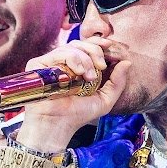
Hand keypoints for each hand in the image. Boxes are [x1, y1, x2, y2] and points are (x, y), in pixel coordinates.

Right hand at [13, 38, 129, 151]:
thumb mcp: (105, 99)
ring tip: (88, 76)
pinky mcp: (38, 65)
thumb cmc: (78, 115)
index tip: (109, 46)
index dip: (98, 43)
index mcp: (78, 67)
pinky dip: (71, 59)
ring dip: (85, 59)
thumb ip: (117, 82)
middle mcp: (63, 63)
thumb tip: (128, 62)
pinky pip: (58, 53)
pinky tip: (76, 73)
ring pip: (71, 47)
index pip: (87, 46)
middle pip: (81, 43)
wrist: (57, 125)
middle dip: (95, 52)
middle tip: (100, 67)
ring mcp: (50, 63)